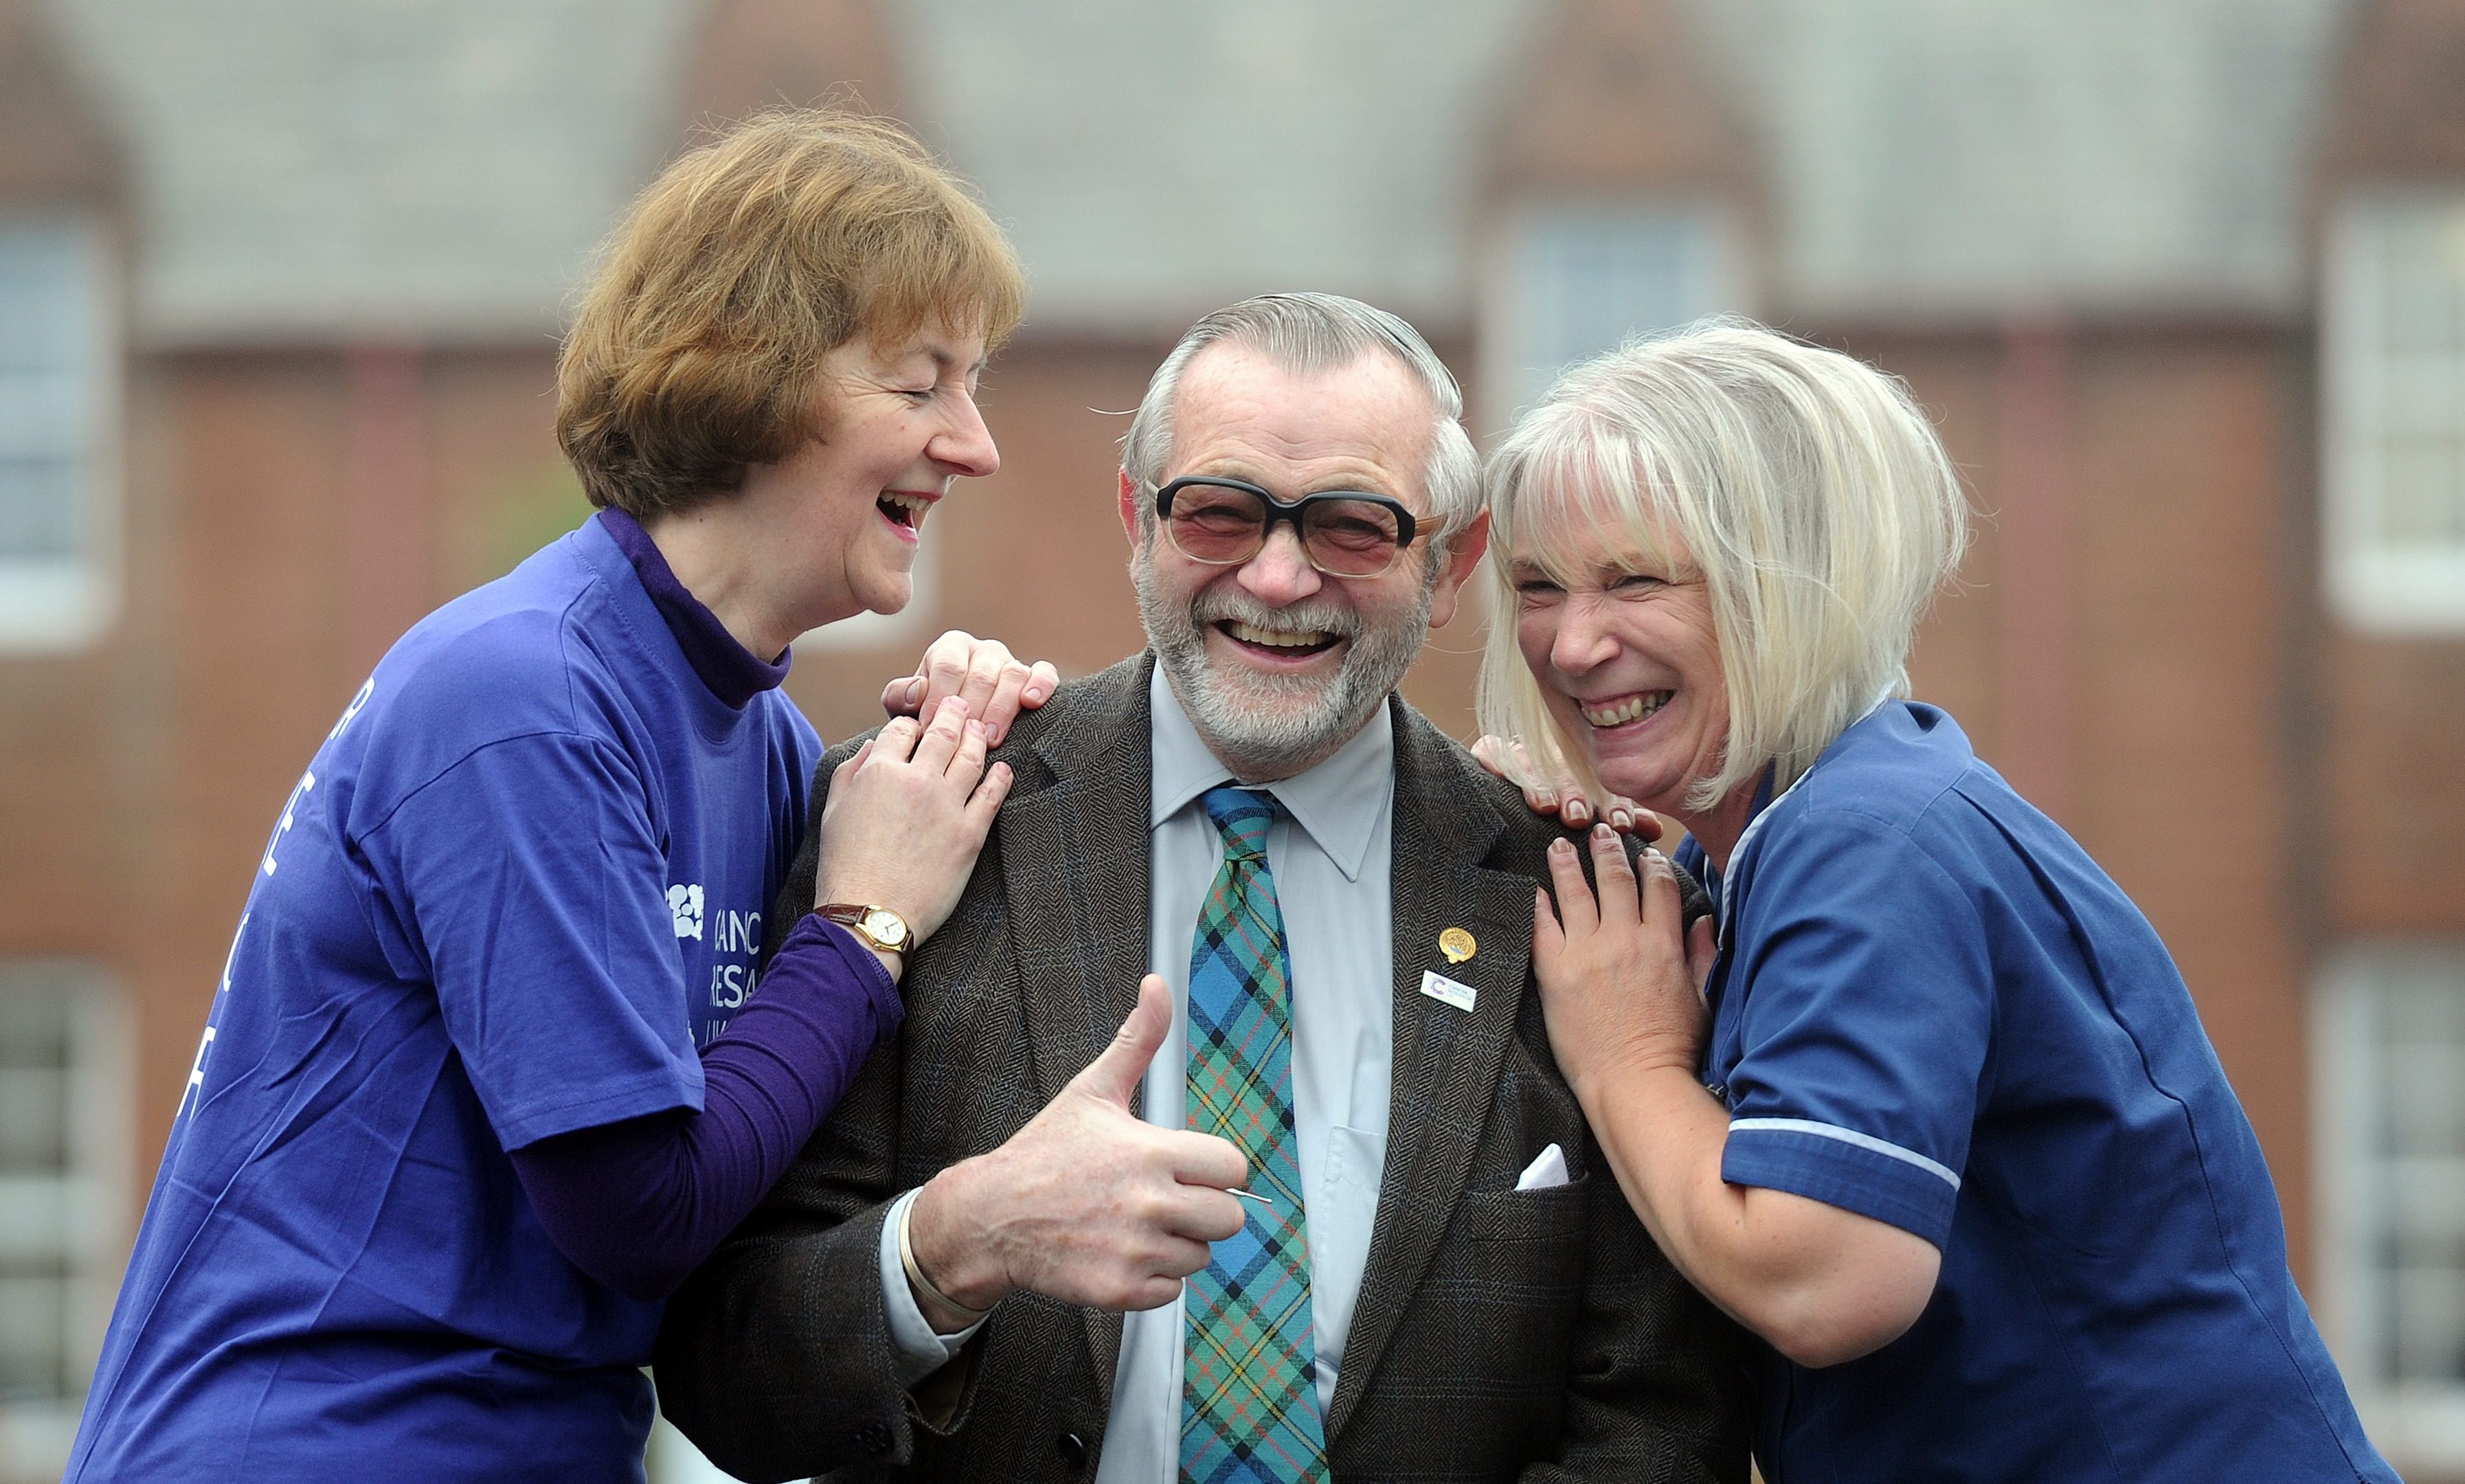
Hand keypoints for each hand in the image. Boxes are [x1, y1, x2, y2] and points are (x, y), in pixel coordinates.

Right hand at [812, 696, 1012, 958]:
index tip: (918, 725)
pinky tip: (1003, 769)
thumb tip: (873, 746)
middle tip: (960, 706)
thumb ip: (851, 772)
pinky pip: (993, 794)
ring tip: (979, 730)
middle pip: (943, 732)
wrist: (871, 915)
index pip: (902, 728)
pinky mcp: (970, 834)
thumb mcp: (833, 813)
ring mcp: (947, 806)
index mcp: (879, 772)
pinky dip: (1001, 776)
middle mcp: (917, 781)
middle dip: (952, 714)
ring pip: (971, 756)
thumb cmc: (845, 868)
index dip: (911, 723)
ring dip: (977, 738)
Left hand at [881, 630, 1058, 746]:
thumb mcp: (906, 706)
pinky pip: (1044, 673)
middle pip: (981, 674)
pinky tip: (1030, 702)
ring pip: (1012, 675)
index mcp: (951, 647)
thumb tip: (919, 691)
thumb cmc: (929, 714)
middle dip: (972, 709)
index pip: (948, 666)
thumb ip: (900, 696)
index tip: (930, 728)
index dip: (939, 698)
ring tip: (992, 738)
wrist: (958, 727)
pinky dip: (1040, 685)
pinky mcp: (1035, 675)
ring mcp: (1010, 661)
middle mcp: (982, 650)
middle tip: (963, 739)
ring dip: (1001, 708)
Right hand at [904, 975, 1246, 1327]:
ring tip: (1136, 1225)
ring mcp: (1135, 1251)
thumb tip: (1157, 984)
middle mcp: (1149, 1204)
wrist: (990, 1216)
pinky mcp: (1120, 1291)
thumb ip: (1138, 1039)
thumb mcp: (1092, 1090)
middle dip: (1204, 1209)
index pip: (1233, 1168)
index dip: (1214, 1168)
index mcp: (1152, 1152)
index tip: (1187, 1167)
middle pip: (1228, 1218)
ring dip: (1178, 1244)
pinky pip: (1173, 1291)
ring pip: (1202, 1256)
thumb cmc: (1044, 1152)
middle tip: (1166, 1199)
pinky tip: (1123, 1252)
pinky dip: (1155, 1278)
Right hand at [1470, 734, 1655, 835]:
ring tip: (1545, 805)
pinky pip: (1492, 748)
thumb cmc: (1575, 811)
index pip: (1603, 783)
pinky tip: (1494, 771)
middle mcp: (1558, 760)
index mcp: (1589, 774)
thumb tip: (1654, 828)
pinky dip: (1493, 756)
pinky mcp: (1496, 754)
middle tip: (1578, 817)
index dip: (1612, 803)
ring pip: (1532, 760)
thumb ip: (1624, 818)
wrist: (1534, 799)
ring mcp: (1527, 755)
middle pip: (1565, 769)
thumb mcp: (1603, 817)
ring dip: (1538, 782)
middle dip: (1574, 793)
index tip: (1620, 825)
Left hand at [1532, 824, 1718, 1101]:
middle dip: (1608, 849)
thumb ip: (1702, 956)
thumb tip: (1704, 922)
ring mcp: (1587, 952)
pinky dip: (1537, 903)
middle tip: (1599, 831)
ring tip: (1559, 845)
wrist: (1634, 1083)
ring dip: (1567, 863)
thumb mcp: (1701, 999)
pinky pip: (1542, 925)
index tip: (1646, 853)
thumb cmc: (1672, 1049)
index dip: (1652, 864)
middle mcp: (1625, 939)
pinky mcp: (1555, 971)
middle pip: (1615, 878)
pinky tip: (1532, 888)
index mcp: (1663, 944)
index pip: (1658, 886)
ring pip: (1575, 891)